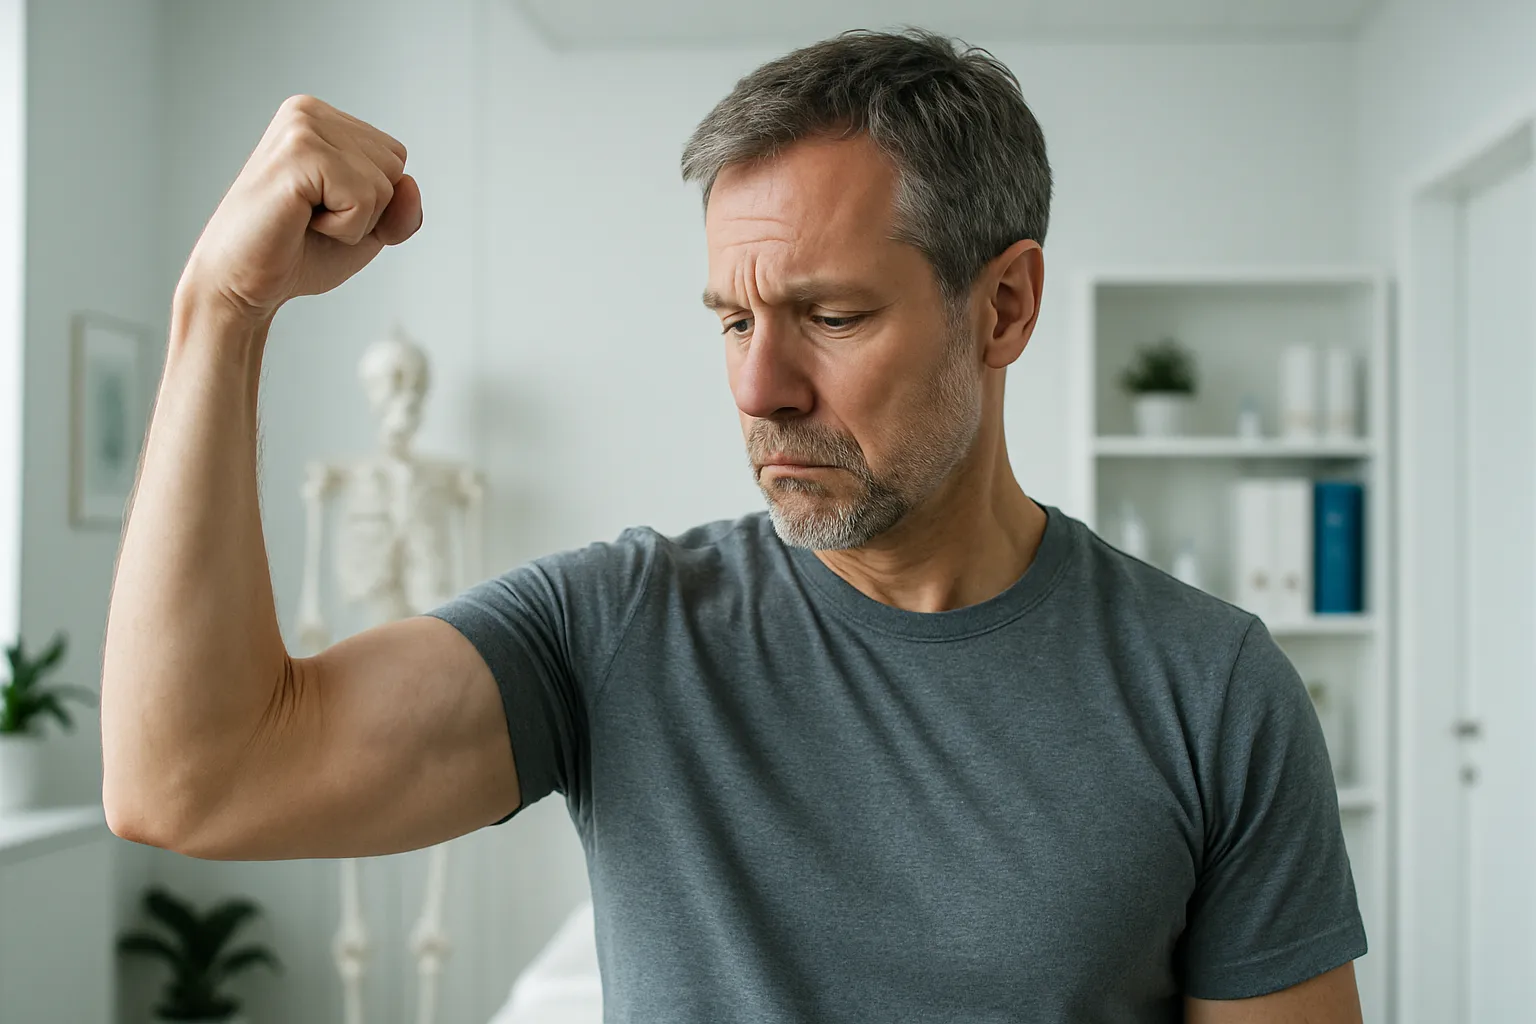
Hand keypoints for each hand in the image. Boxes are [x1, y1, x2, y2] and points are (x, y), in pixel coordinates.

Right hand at [177, 95, 422, 323]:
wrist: (241, 282)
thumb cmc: (297, 252)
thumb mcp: (369, 229)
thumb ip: (401, 207)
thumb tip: (409, 184)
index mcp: (322, 119)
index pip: (396, 158)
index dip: (376, 202)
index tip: (325, 210)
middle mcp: (309, 112)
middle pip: (395, 166)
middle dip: (368, 210)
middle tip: (312, 218)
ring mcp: (302, 127)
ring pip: (384, 184)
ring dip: (354, 221)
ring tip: (305, 219)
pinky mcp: (299, 152)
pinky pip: (365, 199)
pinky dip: (344, 228)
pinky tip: (301, 221)